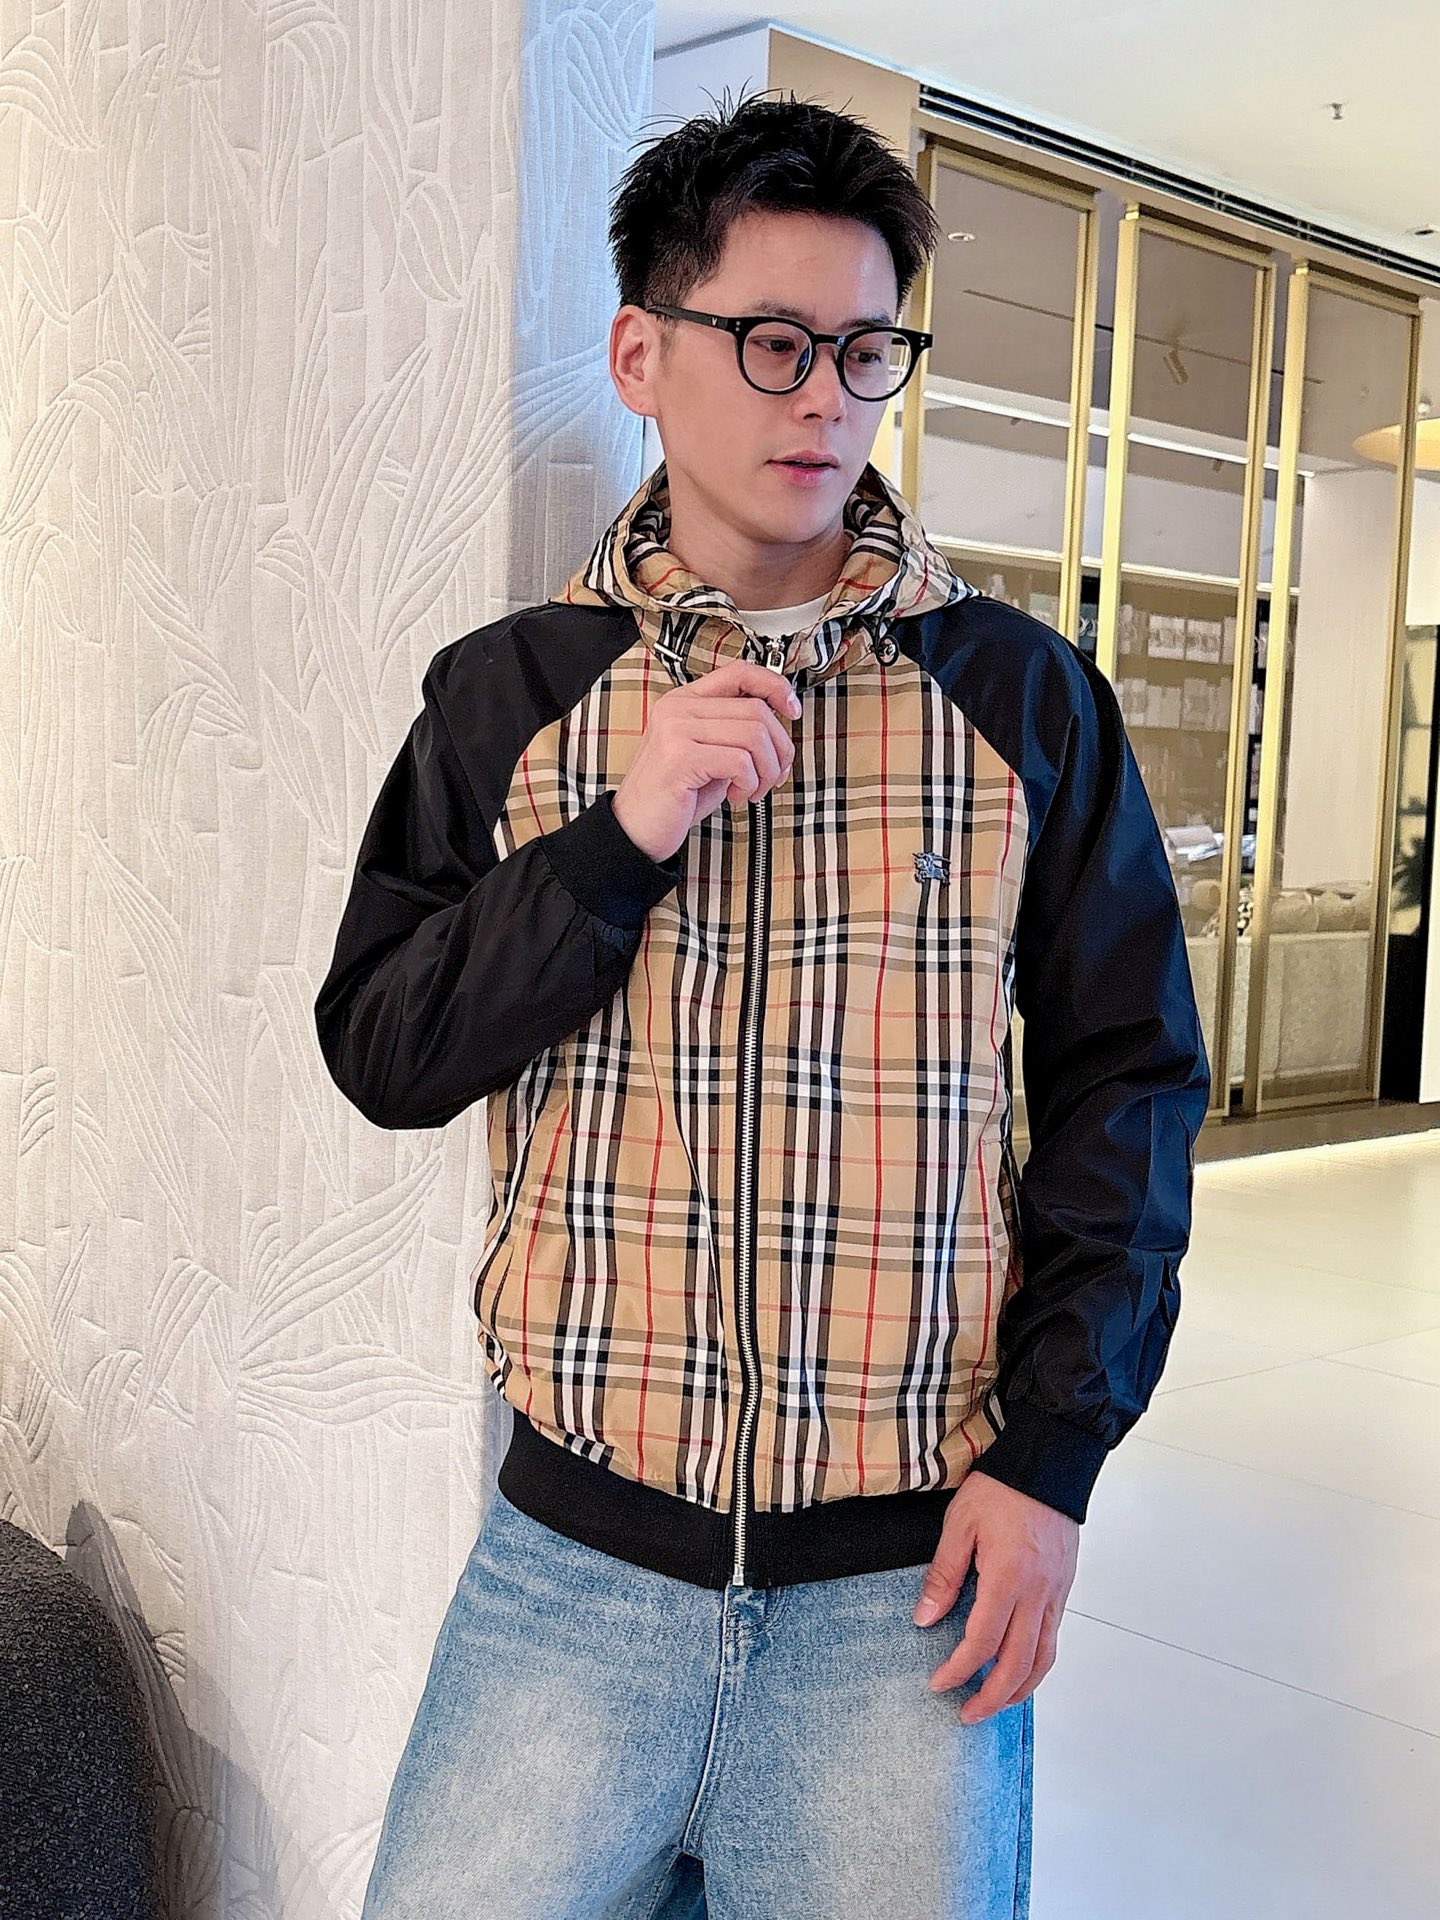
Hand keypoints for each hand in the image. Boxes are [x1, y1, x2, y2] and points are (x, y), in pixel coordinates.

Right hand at [611, 659, 798, 864]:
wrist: (636, 831)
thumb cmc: (675, 798)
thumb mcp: (711, 756)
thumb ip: (735, 734)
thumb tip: (781, 726)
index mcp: (685, 701)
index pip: (739, 672)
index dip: (775, 685)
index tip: (792, 709)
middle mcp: (678, 709)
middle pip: (756, 709)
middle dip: (779, 747)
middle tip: (772, 775)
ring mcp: (676, 730)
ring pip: (754, 734)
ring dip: (766, 769)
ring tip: (752, 789)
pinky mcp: (679, 757)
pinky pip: (740, 761)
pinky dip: (749, 783)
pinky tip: (737, 796)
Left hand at [913, 1469, 1078, 1723]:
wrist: (1048, 1465)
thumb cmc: (1002, 1489)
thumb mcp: (960, 1525)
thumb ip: (943, 1575)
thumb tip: (925, 1618)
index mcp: (1007, 1578)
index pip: (982, 1642)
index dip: (958, 1669)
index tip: (939, 1684)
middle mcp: (1037, 1593)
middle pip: (1017, 1663)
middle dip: (991, 1696)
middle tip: (966, 1713)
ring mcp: (1055, 1593)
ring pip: (1043, 1658)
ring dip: (1019, 1690)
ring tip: (996, 1704)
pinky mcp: (1063, 1588)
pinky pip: (1053, 1638)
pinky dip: (1037, 1664)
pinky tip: (1020, 1669)